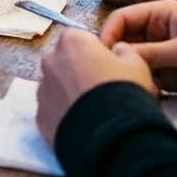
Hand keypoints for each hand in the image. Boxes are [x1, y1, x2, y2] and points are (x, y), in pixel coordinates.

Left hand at [37, 30, 157, 143]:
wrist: (112, 138)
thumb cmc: (124, 93)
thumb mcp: (136, 63)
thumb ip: (123, 50)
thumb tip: (118, 51)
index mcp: (72, 40)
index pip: (82, 39)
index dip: (96, 53)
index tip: (108, 67)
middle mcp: (50, 61)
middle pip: (65, 61)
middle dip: (79, 71)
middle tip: (101, 90)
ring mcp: (42, 90)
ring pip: (57, 87)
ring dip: (70, 93)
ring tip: (93, 110)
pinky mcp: (40, 117)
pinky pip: (53, 111)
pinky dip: (64, 115)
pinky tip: (82, 124)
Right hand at [100, 0, 176, 103]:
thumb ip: (152, 51)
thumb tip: (118, 55)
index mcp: (159, 14)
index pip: (123, 18)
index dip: (109, 33)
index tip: (101, 54)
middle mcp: (156, 31)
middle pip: (125, 40)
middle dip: (120, 57)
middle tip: (117, 75)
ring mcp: (161, 53)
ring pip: (134, 61)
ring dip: (133, 73)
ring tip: (138, 87)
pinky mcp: (167, 75)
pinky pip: (146, 78)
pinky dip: (145, 86)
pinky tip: (151, 95)